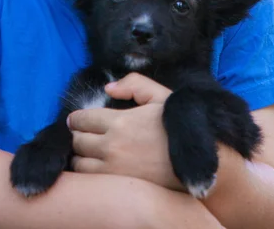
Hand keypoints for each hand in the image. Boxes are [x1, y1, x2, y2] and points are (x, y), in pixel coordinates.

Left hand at [67, 73, 184, 190]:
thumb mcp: (160, 96)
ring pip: (79, 164)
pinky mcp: (118, 188)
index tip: (75, 119)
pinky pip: (90, 182)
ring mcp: (113, 171)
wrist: (197, 164)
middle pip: (77, 141)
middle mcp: (111, 146)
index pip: (82, 119)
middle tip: (81, 134)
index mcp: (120, 121)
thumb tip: (108, 88)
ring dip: (80, 157)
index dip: (76, 118)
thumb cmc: (178, 128)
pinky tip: (95, 169)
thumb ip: (133, 84)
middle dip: (77, 136)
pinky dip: (86, 174)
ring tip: (87, 153)